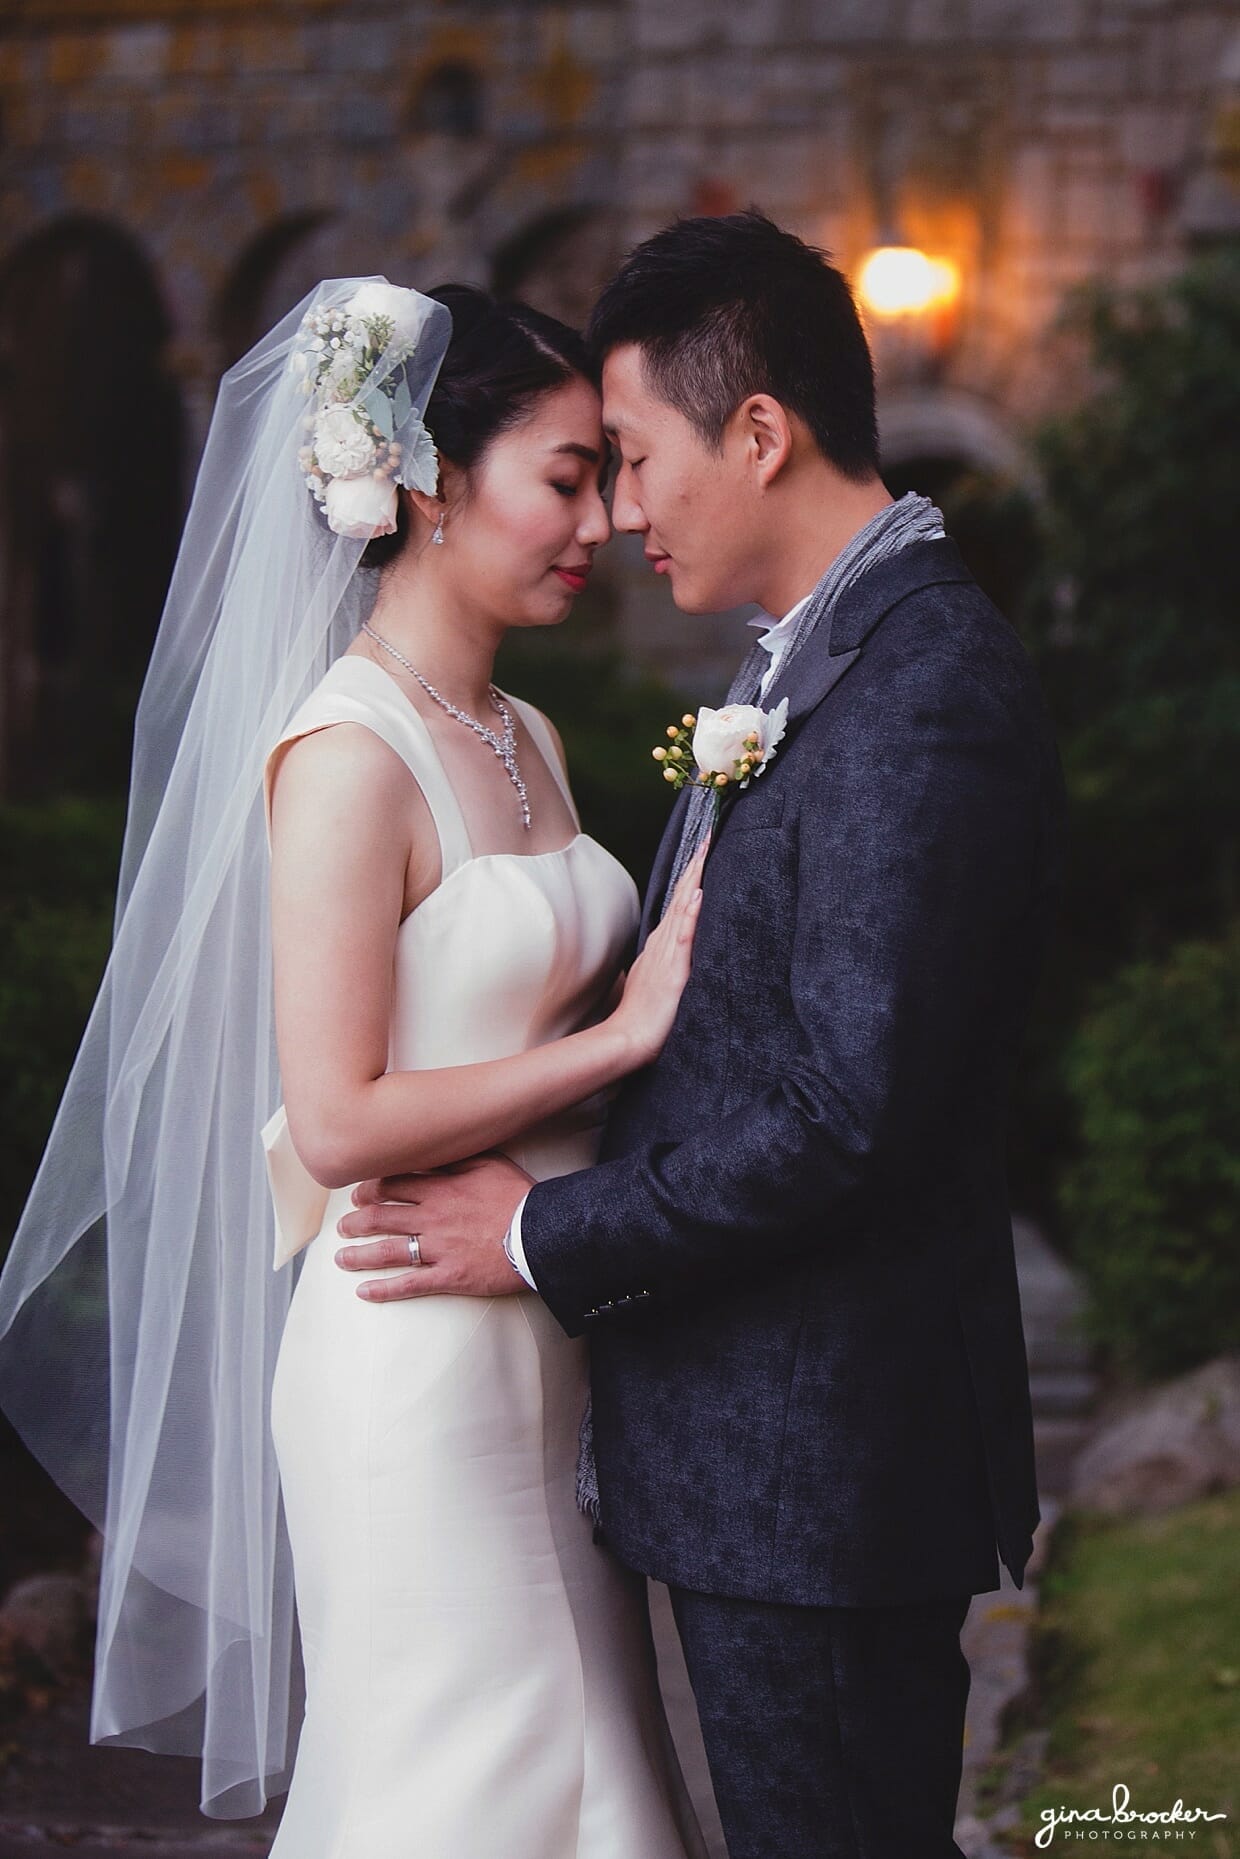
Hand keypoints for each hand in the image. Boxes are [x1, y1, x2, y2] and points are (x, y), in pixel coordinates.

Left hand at [334, 1152, 534, 1301]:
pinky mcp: (449, 1276)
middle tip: (344, 1226)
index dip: (370, 1190)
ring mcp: (438, 1249)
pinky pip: (409, 1284)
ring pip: (388, 1251)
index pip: (392, 1185)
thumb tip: (434, 1148)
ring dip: (359, 1254)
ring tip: (341, 1258)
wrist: (542, 1233)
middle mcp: (432, 1218)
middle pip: (382, 1217)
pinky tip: (364, 1292)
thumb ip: (457, 1157)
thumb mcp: (490, 1162)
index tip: (359, 1195)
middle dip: (357, 1222)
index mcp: (440, 1189)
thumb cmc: (519, 1196)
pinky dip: (383, 1289)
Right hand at [609, 841, 705, 1066]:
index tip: (703, 852)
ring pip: (682, 910)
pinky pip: (683, 939)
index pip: (680, 904)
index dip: (691, 878)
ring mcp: (666, 955)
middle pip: (681, 898)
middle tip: (709, 837)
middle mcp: (663, 944)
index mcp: (662, 946)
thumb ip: (664, 962)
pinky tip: (698, 896)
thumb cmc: (642, 1015)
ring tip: (705, 854)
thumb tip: (671, 951)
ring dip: (694, 881)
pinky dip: (690, 916)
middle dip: (695, 867)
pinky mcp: (673, 972)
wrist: (628, 1038)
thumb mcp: (656, 980)